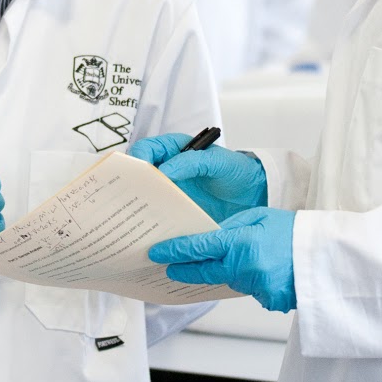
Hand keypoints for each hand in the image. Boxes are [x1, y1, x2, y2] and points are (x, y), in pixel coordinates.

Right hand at [128, 134, 267, 223]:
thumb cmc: (236, 172)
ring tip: (134, 218)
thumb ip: (193, 162)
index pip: (147, 149)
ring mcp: (169, 192)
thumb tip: (165, 171)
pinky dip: (151, 222)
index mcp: (175, 150)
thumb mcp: (218, 162)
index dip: (138, 158)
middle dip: (129, 184)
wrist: (253, 195)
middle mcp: (167, 169)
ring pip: (144, 197)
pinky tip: (149, 232)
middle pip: (138, 174)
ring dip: (137, 206)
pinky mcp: (174, 212)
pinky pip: (157, 215)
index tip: (138, 173)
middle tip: (129, 197)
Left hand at [148, 208, 296, 312]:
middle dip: (184, 269)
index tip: (156, 253)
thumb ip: (232, 226)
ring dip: (224, 270)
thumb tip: (210, 235)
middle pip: (203, 271)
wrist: (327, 258)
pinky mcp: (264, 299)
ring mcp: (253, 286)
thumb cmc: (296, 233)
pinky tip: (261, 269)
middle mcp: (243, 267)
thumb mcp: (261, 216)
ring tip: (231, 259)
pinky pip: (247, 288)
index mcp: (240, 243)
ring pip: (226, 278)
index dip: (174, 251)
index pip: (197, 248)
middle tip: (169, 267)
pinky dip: (248, 279)